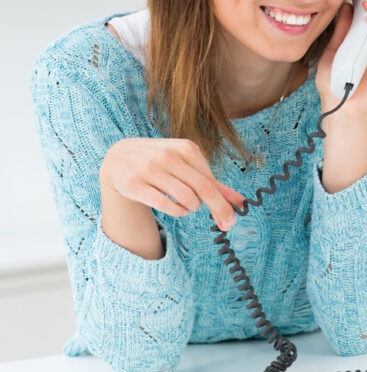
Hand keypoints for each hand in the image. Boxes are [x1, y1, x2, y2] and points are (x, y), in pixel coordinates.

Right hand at [99, 138, 245, 230]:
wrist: (119, 158)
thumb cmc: (161, 163)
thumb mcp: (187, 165)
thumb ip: (212, 183)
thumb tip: (241, 202)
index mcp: (185, 148)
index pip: (211, 180)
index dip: (223, 203)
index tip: (231, 219)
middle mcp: (168, 156)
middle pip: (202, 189)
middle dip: (217, 209)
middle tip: (224, 223)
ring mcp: (149, 169)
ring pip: (186, 198)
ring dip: (192, 207)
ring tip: (189, 205)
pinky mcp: (134, 184)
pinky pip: (166, 205)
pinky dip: (178, 211)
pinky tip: (178, 208)